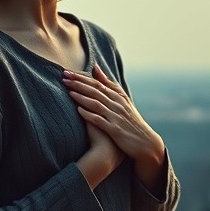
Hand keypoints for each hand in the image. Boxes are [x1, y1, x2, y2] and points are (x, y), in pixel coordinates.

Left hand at [63, 65, 165, 189]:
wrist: (145, 142)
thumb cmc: (131, 121)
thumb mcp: (122, 100)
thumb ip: (109, 85)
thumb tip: (95, 67)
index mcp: (120, 97)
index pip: (98, 83)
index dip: (82, 77)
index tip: (68, 72)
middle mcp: (118, 105)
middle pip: (96, 91)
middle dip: (79, 83)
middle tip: (64, 77)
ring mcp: (116, 117)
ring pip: (97, 104)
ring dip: (82, 97)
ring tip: (68, 91)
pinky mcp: (115, 130)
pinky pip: (100, 120)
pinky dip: (89, 114)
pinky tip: (79, 110)